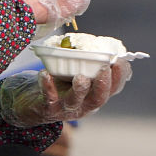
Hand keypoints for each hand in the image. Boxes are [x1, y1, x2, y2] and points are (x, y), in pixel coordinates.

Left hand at [0, 61, 131, 126]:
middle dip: (104, 84)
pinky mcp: (48, 108)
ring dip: (80, 89)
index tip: (121, 61)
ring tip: (80, 77)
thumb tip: (106, 47)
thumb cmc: (61, 85)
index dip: (119, 77)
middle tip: (105, 68)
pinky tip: (45, 74)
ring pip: (76, 101)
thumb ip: (91, 65)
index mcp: (95, 96)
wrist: (34, 104)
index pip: (113, 89)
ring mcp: (66, 108)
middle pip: (98, 98)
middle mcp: (84, 105)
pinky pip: (48, 98)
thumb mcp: (79, 75)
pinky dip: (48, 87)